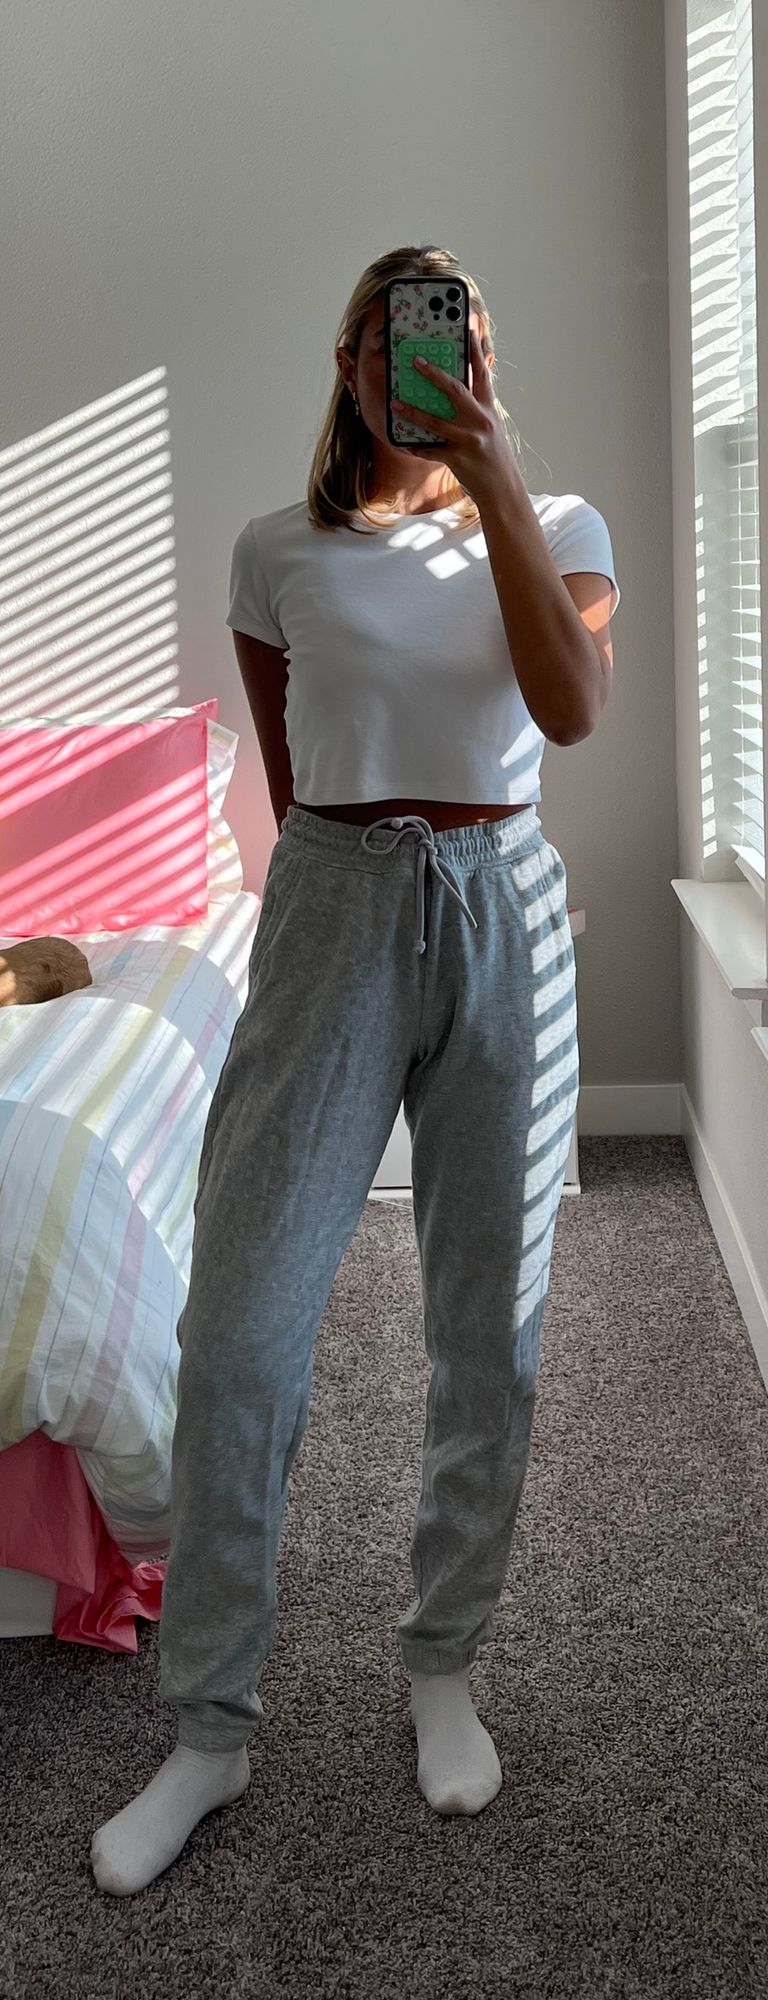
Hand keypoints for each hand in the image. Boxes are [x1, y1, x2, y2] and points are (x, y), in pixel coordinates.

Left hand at [390, 327, 521, 508]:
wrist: (503, 490)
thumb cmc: (494, 457)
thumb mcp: (492, 426)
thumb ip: (481, 404)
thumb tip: (471, 383)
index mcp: (488, 409)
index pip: (482, 374)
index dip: (475, 351)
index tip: (467, 330)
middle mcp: (480, 421)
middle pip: (455, 390)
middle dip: (434, 374)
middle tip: (416, 360)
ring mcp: (469, 440)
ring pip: (436, 421)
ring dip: (412, 412)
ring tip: (395, 403)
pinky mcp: (458, 459)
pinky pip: (431, 451)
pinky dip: (416, 447)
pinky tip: (403, 443)